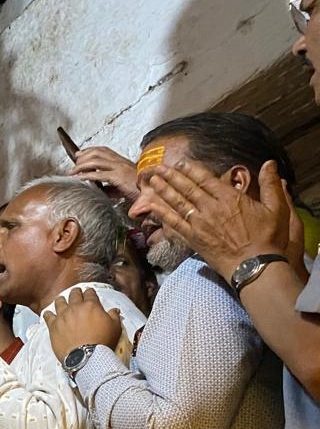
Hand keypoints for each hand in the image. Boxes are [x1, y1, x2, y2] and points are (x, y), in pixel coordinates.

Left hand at [44, 287, 121, 361]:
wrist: (86, 356)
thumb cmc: (102, 342)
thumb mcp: (115, 328)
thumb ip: (114, 316)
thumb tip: (115, 310)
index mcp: (91, 305)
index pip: (90, 294)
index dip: (90, 292)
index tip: (89, 292)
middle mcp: (75, 307)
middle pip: (74, 295)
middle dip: (76, 292)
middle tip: (76, 292)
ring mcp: (63, 316)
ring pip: (59, 302)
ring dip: (61, 300)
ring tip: (61, 299)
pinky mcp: (53, 325)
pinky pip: (48, 316)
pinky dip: (48, 314)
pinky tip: (48, 314)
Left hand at [72, 146, 139, 199]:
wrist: (152, 193)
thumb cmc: (140, 189)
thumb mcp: (122, 185)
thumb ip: (110, 185)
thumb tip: (98, 189)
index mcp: (121, 161)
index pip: (103, 150)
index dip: (89, 150)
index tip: (79, 154)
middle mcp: (120, 162)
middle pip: (97, 152)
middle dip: (82, 157)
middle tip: (73, 164)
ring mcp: (119, 168)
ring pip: (95, 161)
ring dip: (81, 166)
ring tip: (73, 172)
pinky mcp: (118, 177)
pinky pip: (99, 174)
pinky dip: (86, 175)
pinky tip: (80, 178)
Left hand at [143, 159, 292, 280]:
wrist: (254, 266)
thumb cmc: (268, 238)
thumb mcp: (277, 209)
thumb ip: (271, 185)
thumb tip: (270, 163)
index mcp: (230, 198)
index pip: (205, 179)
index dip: (191, 169)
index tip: (181, 162)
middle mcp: (210, 208)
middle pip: (187, 188)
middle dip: (171, 176)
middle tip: (158, 167)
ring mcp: (199, 224)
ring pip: (177, 203)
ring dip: (163, 190)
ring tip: (151, 180)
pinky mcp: (193, 239)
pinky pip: (173, 224)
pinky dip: (162, 214)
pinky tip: (152, 207)